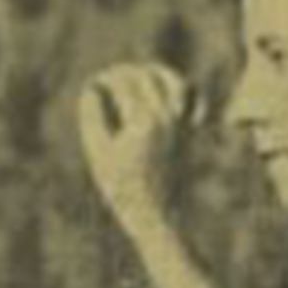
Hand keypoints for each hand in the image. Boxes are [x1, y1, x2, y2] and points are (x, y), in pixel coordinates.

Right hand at [76, 62, 196, 232]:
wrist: (157, 215)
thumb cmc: (123, 188)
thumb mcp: (99, 154)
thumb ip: (93, 117)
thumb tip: (93, 90)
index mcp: (143, 121)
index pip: (122, 81)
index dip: (104, 79)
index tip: (93, 88)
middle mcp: (167, 117)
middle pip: (146, 75)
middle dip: (124, 72)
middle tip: (108, 81)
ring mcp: (181, 123)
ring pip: (174, 81)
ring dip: (154, 73)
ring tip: (137, 77)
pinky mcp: (188, 132)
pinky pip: (194, 99)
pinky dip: (184, 90)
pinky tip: (167, 96)